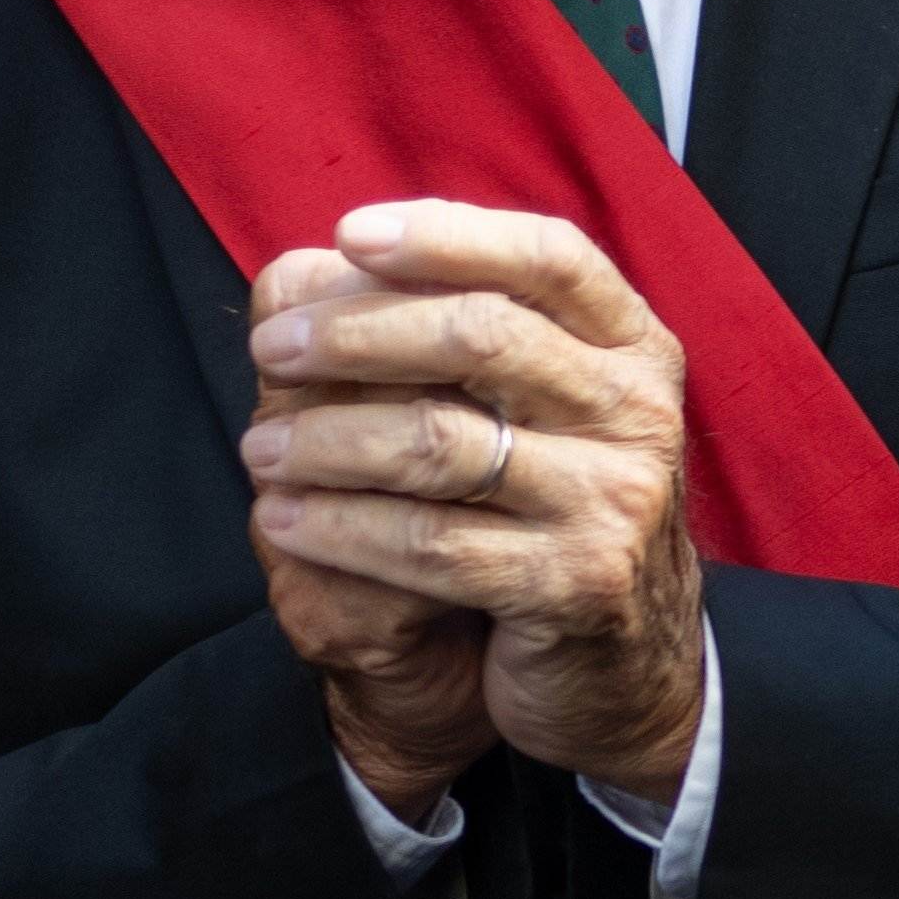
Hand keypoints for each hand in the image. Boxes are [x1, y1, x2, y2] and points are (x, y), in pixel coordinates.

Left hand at [240, 201, 704, 803]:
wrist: (626, 663)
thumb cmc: (554, 509)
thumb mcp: (540, 411)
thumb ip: (459, 337)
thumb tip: (311, 270)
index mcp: (634, 347)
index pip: (550, 257)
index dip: (449, 235)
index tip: (350, 235)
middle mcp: (638, 412)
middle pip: (482, 336)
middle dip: (356, 335)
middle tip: (272, 351)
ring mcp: (615, 499)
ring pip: (440, 444)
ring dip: (326, 441)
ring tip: (260, 451)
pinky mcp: (575, 583)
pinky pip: (430, 544)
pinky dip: (340, 527)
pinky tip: (285, 518)